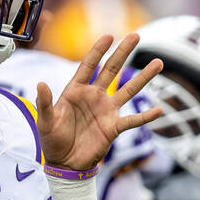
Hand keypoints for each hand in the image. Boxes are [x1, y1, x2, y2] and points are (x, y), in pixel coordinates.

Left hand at [36, 33, 163, 170]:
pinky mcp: (114, 128)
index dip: (98, 51)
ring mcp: (106, 111)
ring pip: (128, 90)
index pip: (88, 66)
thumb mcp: (45, 122)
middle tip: (136, 35)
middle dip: (123, 53)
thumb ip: (44, 103)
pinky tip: (159, 110)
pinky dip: (145, 116)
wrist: (65, 163)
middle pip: (112, 70)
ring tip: (159, 63)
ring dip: (143, 78)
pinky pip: (133, 120)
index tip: (109, 36)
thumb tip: (40, 84)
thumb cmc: (52, 140)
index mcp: (76, 91)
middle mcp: (94, 97)